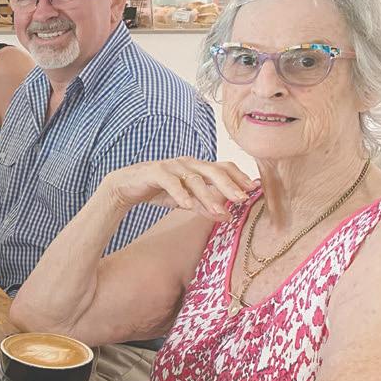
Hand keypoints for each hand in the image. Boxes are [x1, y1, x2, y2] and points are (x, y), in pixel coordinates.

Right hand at [98, 157, 256, 221]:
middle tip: (242, 199)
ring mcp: (171, 166)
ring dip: (208, 195)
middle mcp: (187, 163)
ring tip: (219, 210)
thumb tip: (228, 217)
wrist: (126, 185)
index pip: (224, 167)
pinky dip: (180, 193)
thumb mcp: (186, 201)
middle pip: (213, 170)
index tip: (253, 189)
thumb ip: (205, 206)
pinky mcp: (155, 172)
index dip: (239, 177)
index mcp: (197, 167)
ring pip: (194, 179)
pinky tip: (187, 205)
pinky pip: (170, 182)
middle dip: (229, 185)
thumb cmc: (159, 190)